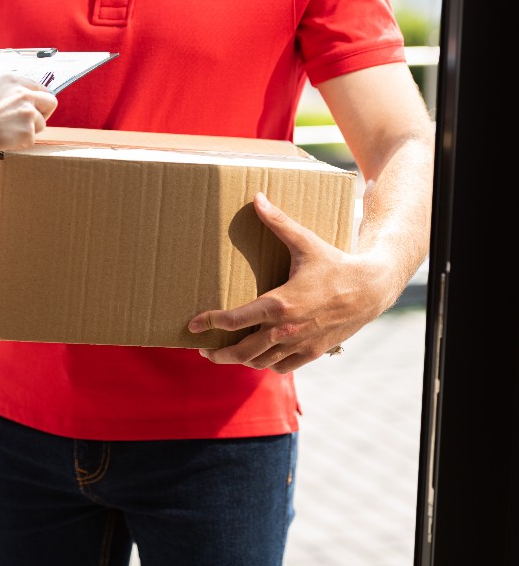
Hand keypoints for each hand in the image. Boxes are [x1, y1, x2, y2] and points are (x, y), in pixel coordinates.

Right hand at [0, 73, 57, 154]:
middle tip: (33, 122)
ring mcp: (28, 112)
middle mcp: (24, 94)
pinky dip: (20, 143)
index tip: (36, 106)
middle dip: (44, 113)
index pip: (39, 87)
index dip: (38, 99)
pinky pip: (30, 140)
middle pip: (50, 102)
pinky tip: (4, 139)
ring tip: (8, 132)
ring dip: (29, 130)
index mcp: (13, 80)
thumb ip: (6, 92)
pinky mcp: (27, 131)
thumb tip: (15, 98)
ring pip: (41, 124)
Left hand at [187, 192, 390, 373]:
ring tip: (227, 355)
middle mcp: (286, 329)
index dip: (210, 323)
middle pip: (242, 351)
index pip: (235, 320)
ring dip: (240, 361)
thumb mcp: (305, 242)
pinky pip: (282, 367)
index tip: (193, 325)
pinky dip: (267, 365)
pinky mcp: (312, 353)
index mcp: (279, 304)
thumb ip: (278, 222)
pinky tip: (259, 358)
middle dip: (219, 354)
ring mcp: (299, 344)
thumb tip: (257, 198)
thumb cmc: (335, 263)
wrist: (371, 289)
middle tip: (205, 351)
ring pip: (260, 363)